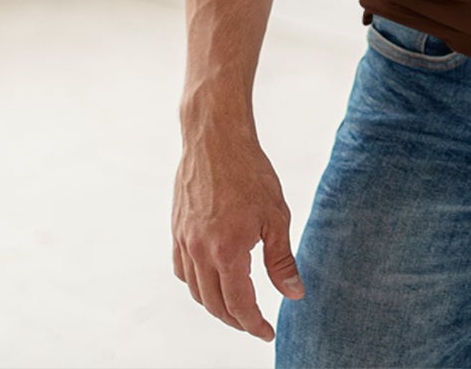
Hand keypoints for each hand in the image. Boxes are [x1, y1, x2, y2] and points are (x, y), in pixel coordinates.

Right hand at [172, 124, 304, 342]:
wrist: (216, 139)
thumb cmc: (250, 172)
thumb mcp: (276, 216)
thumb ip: (281, 260)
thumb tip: (294, 294)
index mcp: (226, 252)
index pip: (239, 305)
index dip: (254, 324)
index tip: (267, 332)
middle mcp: (199, 252)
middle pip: (213, 305)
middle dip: (235, 320)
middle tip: (254, 323)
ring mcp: (183, 242)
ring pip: (195, 290)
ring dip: (214, 305)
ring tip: (236, 306)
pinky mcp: (176, 230)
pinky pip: (181, 270)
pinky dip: (196, 284)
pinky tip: (210, 279)